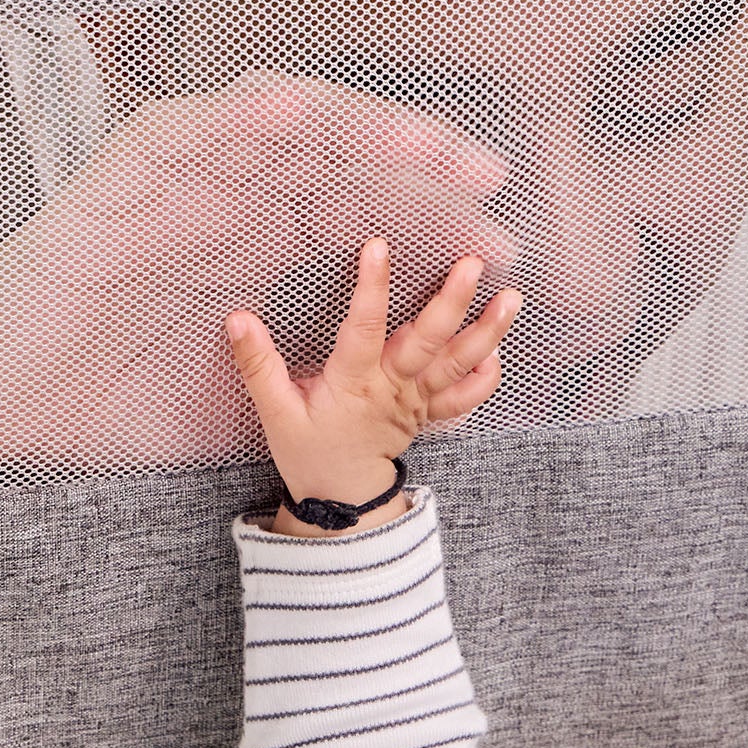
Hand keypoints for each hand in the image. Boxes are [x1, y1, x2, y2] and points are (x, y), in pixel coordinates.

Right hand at [0, 73, 517, 468]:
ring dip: (355, 129)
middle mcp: (226, 204)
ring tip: (427, 148)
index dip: (434, 216)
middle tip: (489, 184)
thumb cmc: (108, 407)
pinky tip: (298, 117)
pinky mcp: (119, 182)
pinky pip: (188, 130)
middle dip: (419, 166)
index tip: (502, 241)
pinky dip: (241, 117)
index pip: (362, 210)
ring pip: (279, 129)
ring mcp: (176, 186)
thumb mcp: (244, 398)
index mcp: (257, 250)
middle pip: (339, 157)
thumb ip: (314, 369)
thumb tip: (413, 369)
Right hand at [225, 238, 519, 532]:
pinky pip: (465, 398)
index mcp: (354, 384)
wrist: (341, 500)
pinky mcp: (428, 413)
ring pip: (457, 365)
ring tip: (510, 299)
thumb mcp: (276, 413)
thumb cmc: (308, 452)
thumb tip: (237, 319)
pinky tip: (498, 349)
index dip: (372, 288)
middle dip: (451, 302)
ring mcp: (416, 401)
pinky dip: (485, 376)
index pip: (363, 329)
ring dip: (487, 332)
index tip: (378, 247)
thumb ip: (257, 364)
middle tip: (471, 264)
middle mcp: (393, 388)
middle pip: (427, 342)